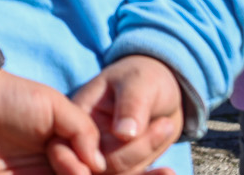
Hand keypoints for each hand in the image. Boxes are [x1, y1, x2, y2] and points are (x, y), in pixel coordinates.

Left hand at [0, 69, 102, 174]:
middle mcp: (45, 174)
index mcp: (63, 159)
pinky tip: (27, 170)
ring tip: (53, 161)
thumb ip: (84, 131)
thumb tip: (100, 164)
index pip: (85, 174)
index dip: (83, 172)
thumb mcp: (55, 106)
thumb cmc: (11, 98)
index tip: (74, 160)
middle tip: (57, 158)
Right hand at [62, 56, 184, 174]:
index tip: (130, 138)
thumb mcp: (138, 83)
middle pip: (101, 164)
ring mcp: (105, 154)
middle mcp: (85, 139)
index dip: (91, 155)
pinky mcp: (126, 165)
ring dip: (148, 157)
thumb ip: (131, 105)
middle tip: (164, 125)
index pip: (74, 143)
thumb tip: (124, 134)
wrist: (161, 87)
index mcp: (79, 114)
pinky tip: (168, 172)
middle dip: (136, 150)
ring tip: (166, 127)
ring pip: (120, 174)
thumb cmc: (143, 77)